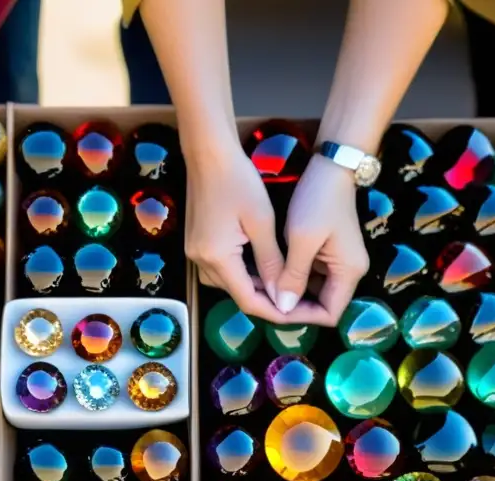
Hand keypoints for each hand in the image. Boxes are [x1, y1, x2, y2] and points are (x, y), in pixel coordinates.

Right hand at [185, 144, 333, 323]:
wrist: (208, 153)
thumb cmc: (238, 180)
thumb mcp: (262, 222)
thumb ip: (272, 263)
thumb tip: (283, 296)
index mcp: (216, 258)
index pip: (248, 301)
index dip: (275, 312)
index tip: (299, 313)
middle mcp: (201, 262)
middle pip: (238, 295)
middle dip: (269, 301)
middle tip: (299, 301)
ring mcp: (195, 254)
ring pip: (230, 284)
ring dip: (256, 288)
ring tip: (286, 285)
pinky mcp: (196, 245)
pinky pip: (222, 269)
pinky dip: (244, 273)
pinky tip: (263, 267)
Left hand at [277, 154, 370, 324]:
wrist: (331, 165)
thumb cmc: (318, 200)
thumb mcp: (302, 240)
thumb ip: (293, 276)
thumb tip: (282, 308)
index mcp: (348, 273)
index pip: (328, 314)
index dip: (301, 317)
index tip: (273, 310)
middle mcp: (348, 272)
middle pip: (320, 305)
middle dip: (291, 306)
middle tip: (261, 300)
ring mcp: (338, 262)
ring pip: (311, 291)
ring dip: (287, 292)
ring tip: (260, 289)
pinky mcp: (327, 252)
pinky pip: (308, 275)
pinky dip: (289, 277)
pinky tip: (268, 273)